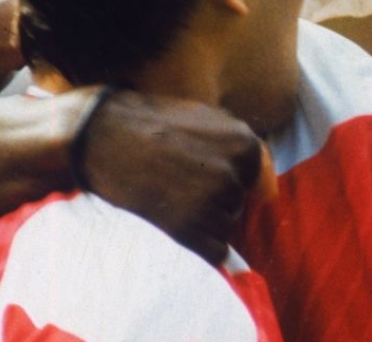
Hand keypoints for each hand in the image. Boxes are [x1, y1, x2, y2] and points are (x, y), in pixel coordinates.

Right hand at [79, 89, 271, 263]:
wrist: (103, 135)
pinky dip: (198, 244)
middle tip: (178, 179)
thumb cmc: (154, 124)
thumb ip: (240, 149)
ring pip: (226, 226)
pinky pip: (215, 252)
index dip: (226, 178)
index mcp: (247, 144)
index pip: (256, 180)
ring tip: (171, 195)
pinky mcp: (190, 227)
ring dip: (204, 220)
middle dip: (215, 198)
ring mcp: (213, 201)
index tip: (198, 169)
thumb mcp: (209, 119)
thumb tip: (269, 190)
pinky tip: (173, 220)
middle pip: (239, 203)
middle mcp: (235, 173)